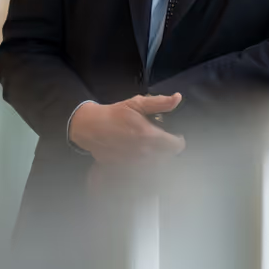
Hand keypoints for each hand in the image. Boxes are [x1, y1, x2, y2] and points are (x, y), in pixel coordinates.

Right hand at [69, 94, 185, 163]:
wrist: (90, 127)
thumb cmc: (115, 114)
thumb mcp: (137, 103)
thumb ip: (160, 103)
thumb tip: (178, 98)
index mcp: (150, 135)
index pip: (176, 145)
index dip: (179, 140)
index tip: (175, 135)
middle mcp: (144, 152)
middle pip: (169, 157)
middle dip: (169, 148)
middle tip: (163, 140)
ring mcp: (134, 162)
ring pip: (157, 165)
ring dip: (159, 157)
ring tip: (153, 147)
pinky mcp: (125, 168)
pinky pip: (143, 171)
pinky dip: (146, 165)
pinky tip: (141, 155)